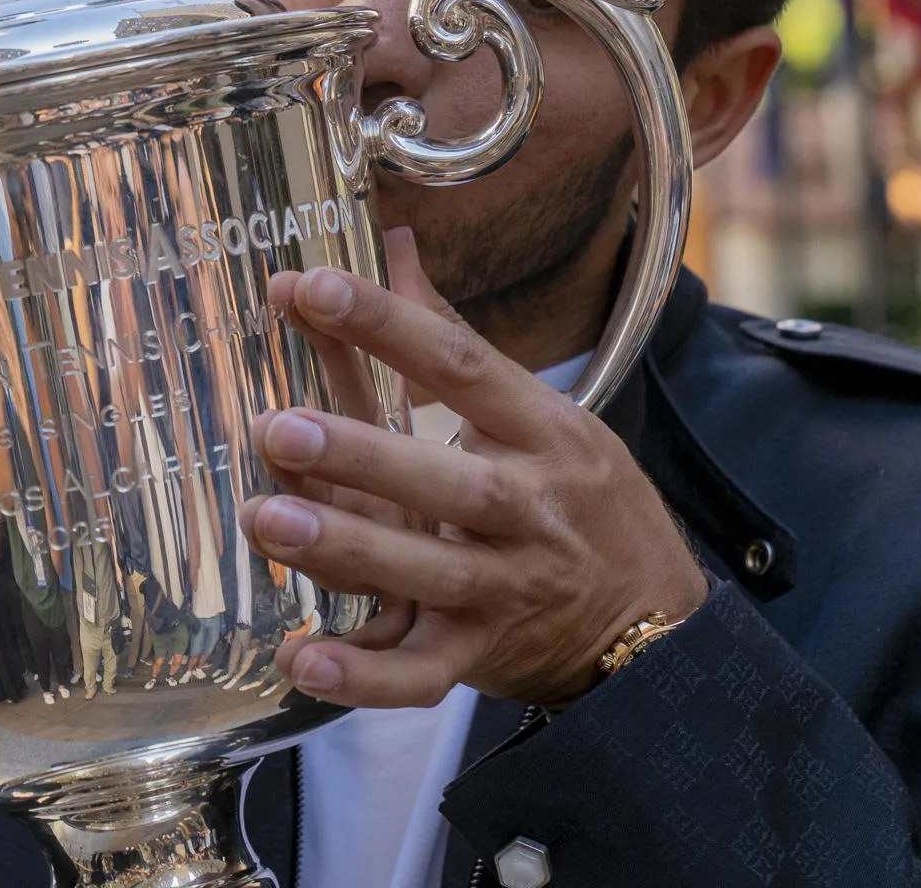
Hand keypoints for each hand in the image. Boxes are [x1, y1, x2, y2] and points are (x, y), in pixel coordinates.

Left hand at [239, 229, 708, 709]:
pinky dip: (361, 676)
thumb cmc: (577, 499)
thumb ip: (452, 337)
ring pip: (428, 569)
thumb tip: (391, 244)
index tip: (308, 287)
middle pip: (447, 478)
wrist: (653, 630)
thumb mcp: (538, 413)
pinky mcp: (481, 656)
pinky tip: (298, 659)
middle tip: (279, 429)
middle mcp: (529, 507)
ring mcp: (508, 587)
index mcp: (542, 431)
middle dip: (361, 454)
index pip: (461, 364)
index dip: (387, 324)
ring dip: (345, 548)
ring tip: (267, 520)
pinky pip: (419, 674)